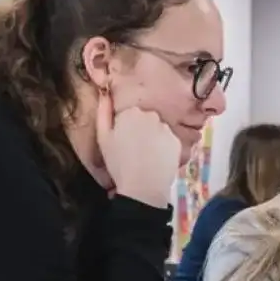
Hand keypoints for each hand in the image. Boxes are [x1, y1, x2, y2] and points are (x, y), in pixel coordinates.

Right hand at [95, 91, 179, 208]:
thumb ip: (103, 112)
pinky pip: (169, 142)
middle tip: (135, 151)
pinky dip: (164, 149)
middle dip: (142, 131)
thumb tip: (104, 92)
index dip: (126, 129)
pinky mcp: (176, 141)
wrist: (142, 187)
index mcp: (131, 112)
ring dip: (154, 139)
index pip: (129, 115)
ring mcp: (166, 128)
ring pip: (158, 131)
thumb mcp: (103, 138)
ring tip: (147, 158)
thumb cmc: (118, 163)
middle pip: (146, 120)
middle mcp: (151, 115)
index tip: (124, 143)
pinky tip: (157, 161)